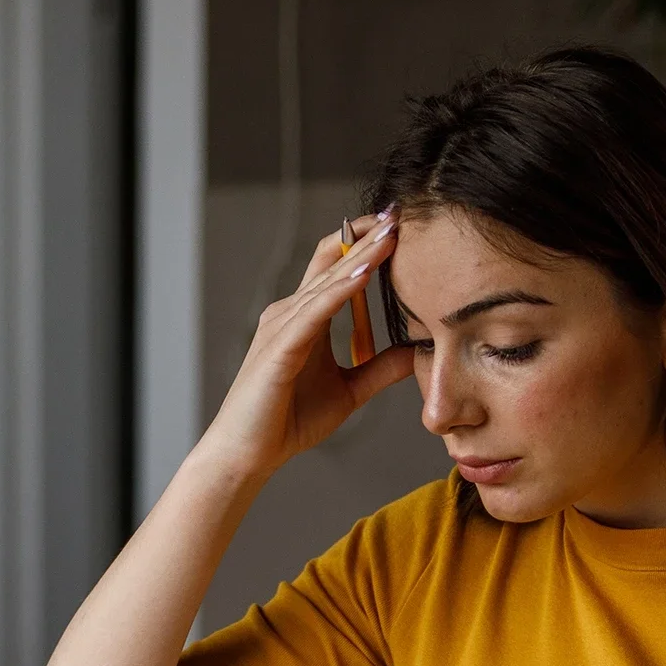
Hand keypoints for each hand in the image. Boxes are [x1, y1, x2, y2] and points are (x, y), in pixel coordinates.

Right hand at [194, 212, 415, 481]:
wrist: (247, 454)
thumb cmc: (286, 422)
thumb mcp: (349, 391)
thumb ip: (380, 369)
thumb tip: (417, 351)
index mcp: (304, 319)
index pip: (337, 267)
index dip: (365, 243)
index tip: (399, 225)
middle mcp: (289, 313)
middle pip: (332, 260)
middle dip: (367, 235)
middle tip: (400, 211)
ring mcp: (281, 326)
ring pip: (328, 280)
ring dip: (361, 254)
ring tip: (392, 232)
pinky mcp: (280, 346)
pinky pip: (317, 310)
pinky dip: (343, 288)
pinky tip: (366, 270)